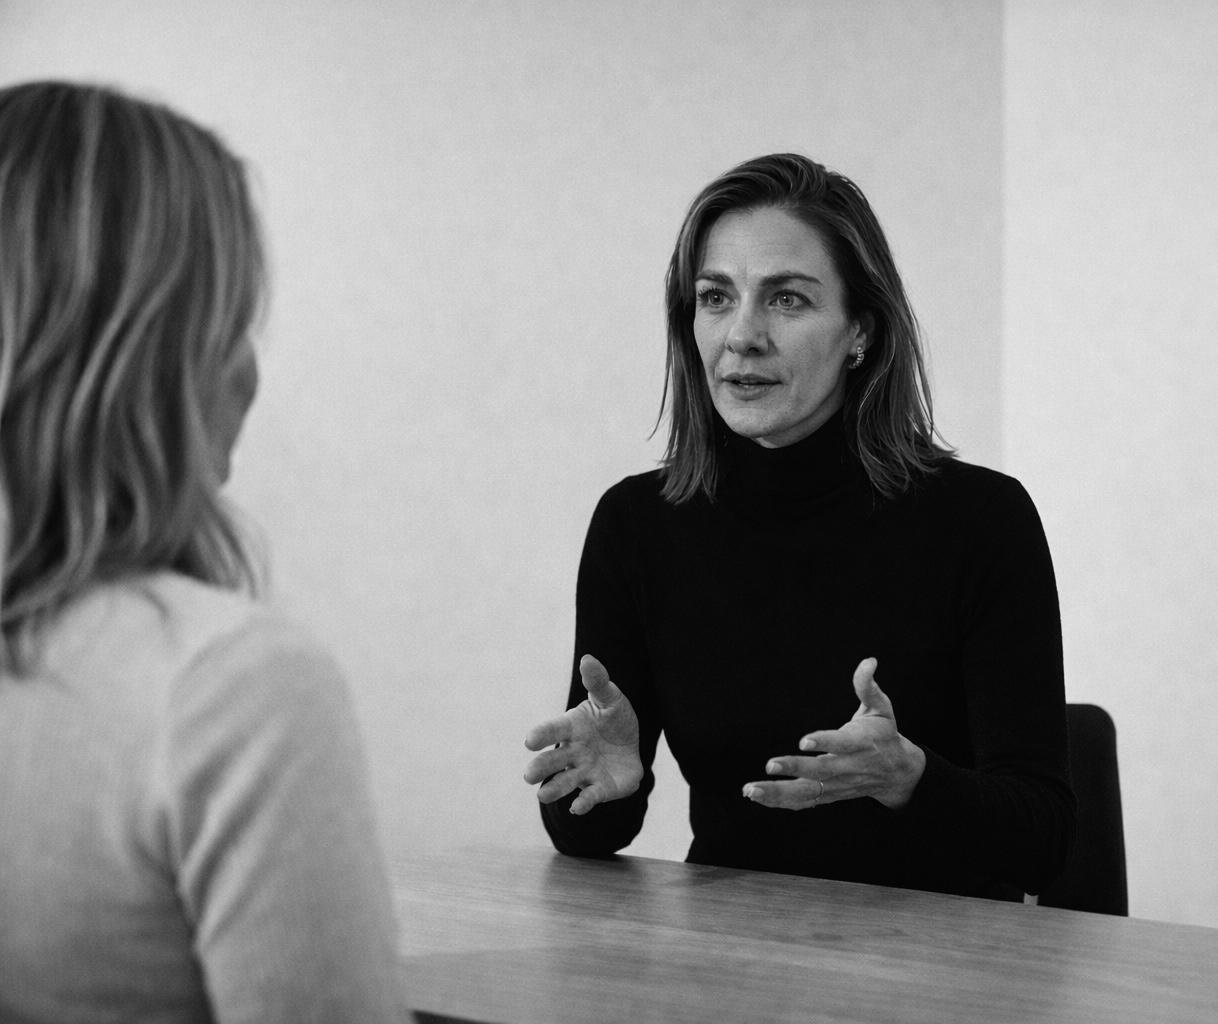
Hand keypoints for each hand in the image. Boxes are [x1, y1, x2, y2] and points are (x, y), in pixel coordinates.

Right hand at [524, 654, 642, 814]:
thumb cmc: (613, 717)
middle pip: (553, 759)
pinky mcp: (600, 788)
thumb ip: (598, 681)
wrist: (631, 743)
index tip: (529, 740)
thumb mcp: (610, 697)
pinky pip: (590, 796)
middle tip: (528, 775)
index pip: (553, 730)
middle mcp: (572, 752)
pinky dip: (583, 802)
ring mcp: (584, 771)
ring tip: (542, 795)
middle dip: (541, 767)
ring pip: (565, 781)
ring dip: (554, 788)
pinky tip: (577, 807)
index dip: (542, 734)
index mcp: (571, 727)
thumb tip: (588, 659)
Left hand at [742, 657, 926, 810]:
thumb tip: (868, 662)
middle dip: (796, 768)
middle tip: (770, 764)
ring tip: (751, 789)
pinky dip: (780, 802)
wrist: (898, 774)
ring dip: (779, 792)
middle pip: (822, 771)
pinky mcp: (830, 795)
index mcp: (862, 744)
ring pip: (808, 792)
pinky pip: (803, 801)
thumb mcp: (881, 708)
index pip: (843, 744)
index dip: (825, 742)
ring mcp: (839, 785)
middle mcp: (850, 768)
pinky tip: (757, 797)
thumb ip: (868, 687)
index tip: (803, 740)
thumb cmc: (883, 734)